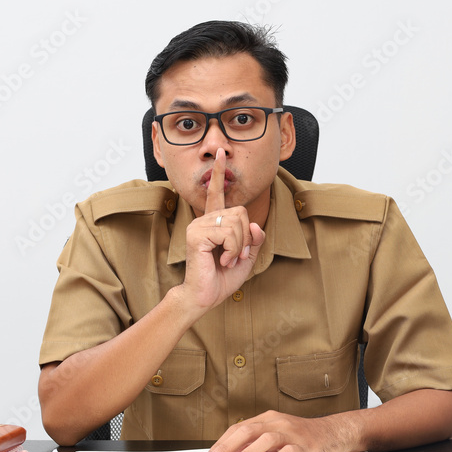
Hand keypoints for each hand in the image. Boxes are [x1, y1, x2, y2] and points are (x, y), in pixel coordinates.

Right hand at [180, 148, 264, 309]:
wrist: (204, 296)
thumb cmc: (221, 277)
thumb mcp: (246, 256)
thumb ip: (253, 238)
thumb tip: (255, 225)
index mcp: (213, 222)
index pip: (217, 193)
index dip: (220, 174)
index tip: (221, 155)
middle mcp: (204, 220)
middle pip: (241, 212)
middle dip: (246, 237)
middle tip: (235, 256)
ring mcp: (198, 225)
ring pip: (237, 223)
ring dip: (239, 246)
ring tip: (228, 259)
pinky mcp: (196, 235)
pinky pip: (228, 233)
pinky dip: (233, 250)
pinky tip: (222, 260)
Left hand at [202, 410, 358, 451]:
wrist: (333, 433)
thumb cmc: (302, 437)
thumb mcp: (277, 435)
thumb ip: (257, 442)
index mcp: (268, 419)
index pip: (239, 428)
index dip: (222, 442)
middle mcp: (277, 423)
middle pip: (247, 431)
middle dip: (226, 447)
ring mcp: (291, 433)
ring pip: (264, 440)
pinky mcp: (303, 446)